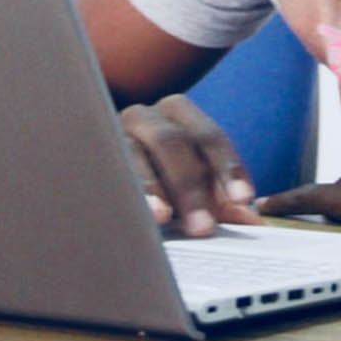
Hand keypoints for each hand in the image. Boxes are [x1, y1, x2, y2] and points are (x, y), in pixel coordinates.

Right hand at [119, 94, 261, 236]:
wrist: (105, 167)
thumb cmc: (157, 175)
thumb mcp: (192, 184)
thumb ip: (221, 201)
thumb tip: (251, 222)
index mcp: (178, 113)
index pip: (210, 138)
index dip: (228, 168)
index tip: (243, 200)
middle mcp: (145, 115)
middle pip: (172, 143)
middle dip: (190, 185)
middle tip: (203, 227)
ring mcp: (113, 132)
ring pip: (135, 154)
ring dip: (152, 188)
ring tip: (163, 217)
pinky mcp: (90, 153)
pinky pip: (107, 171)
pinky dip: (122, 192)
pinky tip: (130, 212)